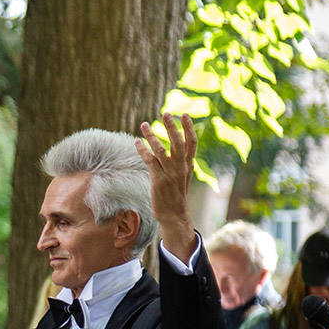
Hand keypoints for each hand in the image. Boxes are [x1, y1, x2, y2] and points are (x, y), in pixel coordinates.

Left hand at [135, 112, 197, 254]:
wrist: (174, 215)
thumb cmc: (176, 195)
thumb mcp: (182, 177)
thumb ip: (181, 163)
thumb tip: (177, 150)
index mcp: (188, 165)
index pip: (192, 143)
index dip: (189, 128)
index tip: (185, 115)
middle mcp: (180, 167)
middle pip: (178, 143)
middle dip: (172, 127)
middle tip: (166, 113)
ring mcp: (169, 173)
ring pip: (161, 150)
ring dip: (152, 135)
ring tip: (144, 124)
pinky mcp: (158, 180)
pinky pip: (149, 161)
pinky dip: (143, 150)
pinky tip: (136, 142)